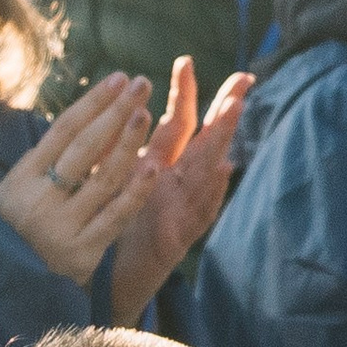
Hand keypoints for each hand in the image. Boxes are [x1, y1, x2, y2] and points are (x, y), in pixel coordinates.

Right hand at [0, 74, 158, 285]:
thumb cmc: (5, 236)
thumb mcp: (9, 195)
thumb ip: (41, 166)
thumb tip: (79, 125)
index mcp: (21, 178)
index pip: (63, 130)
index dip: (94, 102)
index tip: (119, 78)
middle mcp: (41, 198)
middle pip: (85, 146)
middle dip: (115, 111)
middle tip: (140, 84)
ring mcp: (62, 226)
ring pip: (103, 177)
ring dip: (128, 143)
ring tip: (146, 113)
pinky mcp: (81, 254)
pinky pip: (113, 217)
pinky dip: (134, 192)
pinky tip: (152, 167)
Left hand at [106, 59, 254, 326]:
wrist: (104, 286)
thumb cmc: (108, 231)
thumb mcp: (110, 183)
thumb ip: (114, 151)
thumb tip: (112, 111)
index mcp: (159, 168)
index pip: (175, 122)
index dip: (182, 92)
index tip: (185, 60)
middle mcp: (175, 187)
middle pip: (204, 140)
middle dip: (223, 109)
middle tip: (242, 79)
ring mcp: (180, 211)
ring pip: (207, 170)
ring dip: (222, 139)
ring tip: (234, 111)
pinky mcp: (176, 239)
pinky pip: (200, 212)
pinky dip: (213, 191)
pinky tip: (224, 170)